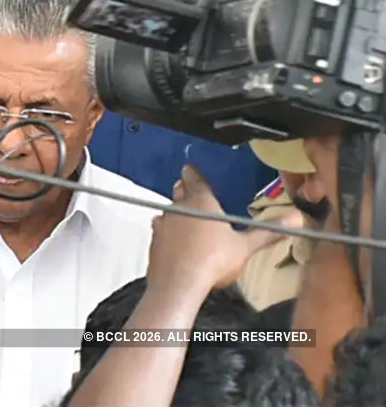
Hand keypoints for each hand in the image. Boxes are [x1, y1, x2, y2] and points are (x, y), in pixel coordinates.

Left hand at [147, 165, 303, 290]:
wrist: (179, 284)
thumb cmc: (214, 260)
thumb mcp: (245, 246)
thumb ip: (268, 232)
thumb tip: (296, 218)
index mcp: (202, 202)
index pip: (196, 180)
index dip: (194, 174)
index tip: (189, 167)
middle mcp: (179, 208)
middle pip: (181, 193)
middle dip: (184, 189)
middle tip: (185, 185)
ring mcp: (164, 225)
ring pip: (169, 211)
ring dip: (175, 211)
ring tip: (181, 212)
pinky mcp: (155, 242)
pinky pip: (160, 230)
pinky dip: (166, 230)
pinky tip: (169, 235)